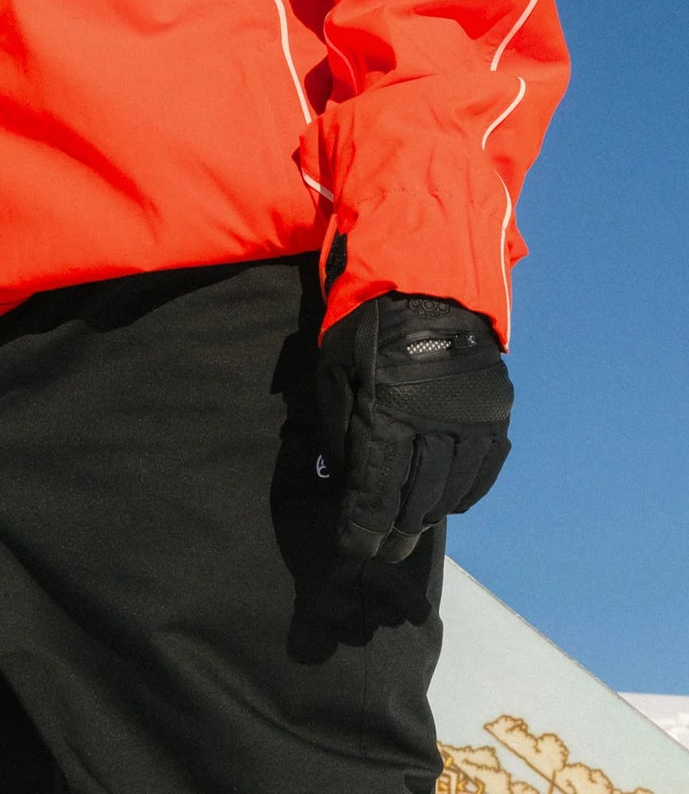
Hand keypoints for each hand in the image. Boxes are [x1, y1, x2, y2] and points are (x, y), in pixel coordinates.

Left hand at [316, 293, 512, 561]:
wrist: (428, 279)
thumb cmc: (368, 324)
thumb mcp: (334, 368)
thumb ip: (339, 426)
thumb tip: (346, 478)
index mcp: (386, 413)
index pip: (375, 492)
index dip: (364, 528)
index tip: (357, 548)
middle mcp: (433, 424)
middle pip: (414, 500)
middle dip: (396, 532)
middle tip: (386, 551)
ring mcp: (470, 419)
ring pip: (450, 490)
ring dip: (429, 517)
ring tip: (412, 531)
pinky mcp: (495, 411)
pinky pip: (485, 468)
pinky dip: (467, 492)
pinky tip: (450, 503)